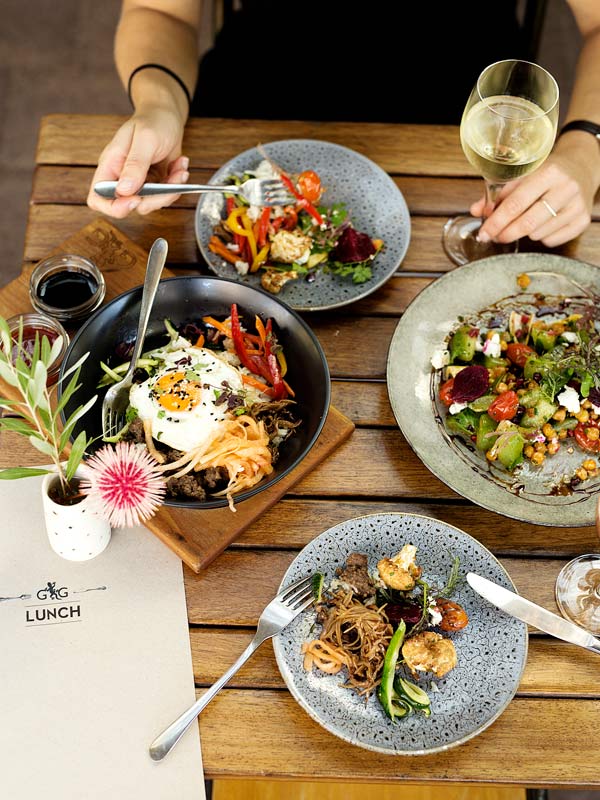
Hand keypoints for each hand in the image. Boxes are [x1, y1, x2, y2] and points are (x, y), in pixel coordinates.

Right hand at [87, 106, 188, 217]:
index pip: (98, 197)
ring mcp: (139, 183)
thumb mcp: (145, 139)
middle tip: (170, 183)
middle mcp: (122, 177)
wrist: (168, 115)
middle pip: (130, 206)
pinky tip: (180, 166)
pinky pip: (165, 196)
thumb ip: (135, 165)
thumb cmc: (153, 121)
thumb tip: (124, 190)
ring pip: (151, 204)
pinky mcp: (154, 184)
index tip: (135, 200)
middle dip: (155, 199)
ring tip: (180, 168)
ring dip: (170, 190)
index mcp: (110, 166)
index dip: (113, 206)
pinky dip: (177, 185)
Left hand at [471, 139, 598, 247]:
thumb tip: (476, 211)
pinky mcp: (582, 221)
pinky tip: (541, 224)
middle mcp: (566, 188)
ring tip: (523, 221)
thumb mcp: (523, 175)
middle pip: (527, 223)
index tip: (484, 233)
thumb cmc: (546, 173)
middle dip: (505, 234)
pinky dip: (540, 237)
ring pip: (537, 234)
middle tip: (495, 237)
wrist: (580, 168)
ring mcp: (577, 206)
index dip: (496, 222)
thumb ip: (498, 194)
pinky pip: (551, 241)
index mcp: (549, 172)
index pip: (516, 203)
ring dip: (523, 233)